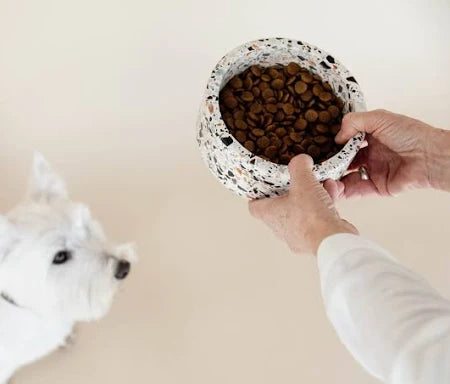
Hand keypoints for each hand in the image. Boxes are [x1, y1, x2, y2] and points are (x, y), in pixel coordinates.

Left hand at [248, 155, 357, 254]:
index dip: (257, 195)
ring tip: (326, 182)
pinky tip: (335, 190)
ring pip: (304, 209)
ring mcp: (299, 234)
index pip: (254, 206)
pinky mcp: (316, 237)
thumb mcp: (303, 182)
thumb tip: (301, 159)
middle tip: (303, 179)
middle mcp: (281, 227)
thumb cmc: (310, 215)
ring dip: (315, 194)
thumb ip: (299, 167)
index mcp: (270, 214)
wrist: (332, 240)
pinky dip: (326, 203)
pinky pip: (318, 216)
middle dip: (295, 190)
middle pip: (282, 205)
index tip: (264, 185)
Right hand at [328, 109, 449, 197]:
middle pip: (345, 160)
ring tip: (323, 178)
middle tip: (319, 165)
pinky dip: (344, 191)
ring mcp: (373, 171)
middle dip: (332, 163)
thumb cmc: (411, 134)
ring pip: (348, 177)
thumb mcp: (380, 118)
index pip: (347, 141)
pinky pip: (357, 190)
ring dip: (335, 178)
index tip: (320, 147)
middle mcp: (371, 154)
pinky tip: (334, 188)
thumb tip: (337, 136)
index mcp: (371, 136)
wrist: (429, 156)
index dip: (334, 144)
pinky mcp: (377, 186)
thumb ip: (355, 122)